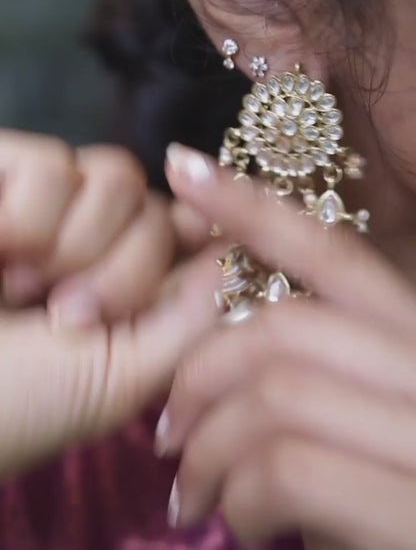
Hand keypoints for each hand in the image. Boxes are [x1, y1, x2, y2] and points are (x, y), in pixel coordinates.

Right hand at [0, 134, 220, 477]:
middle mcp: (92, 245)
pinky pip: (51, 165)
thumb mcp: (117, 378)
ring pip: (116, 177)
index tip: (210, 245)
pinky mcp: (3, 173)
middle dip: (125, 269)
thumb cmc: (8, 406)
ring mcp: (46, 208)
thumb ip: (189, 319)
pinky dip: (26, 217)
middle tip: (70, 316)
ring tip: (24, 288)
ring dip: (75, 245)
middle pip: (161, 209)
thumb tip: (241, 254)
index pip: (192, 237)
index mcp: (127, 295)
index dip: (208, 235)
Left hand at [159, 144, 415, 549]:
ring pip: (276, 394)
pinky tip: (240, 520)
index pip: (333, 252)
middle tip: (167, 430)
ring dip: (209, 448)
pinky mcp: (412, 510)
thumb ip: (326, 369)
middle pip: (286, 327)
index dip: (252, 208)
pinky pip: (287, 469)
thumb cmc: (389, 488)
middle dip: (200, 375)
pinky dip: (238, 498)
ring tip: (192, 490)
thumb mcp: (371, 415)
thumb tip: (230, 339)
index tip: (184, 168)